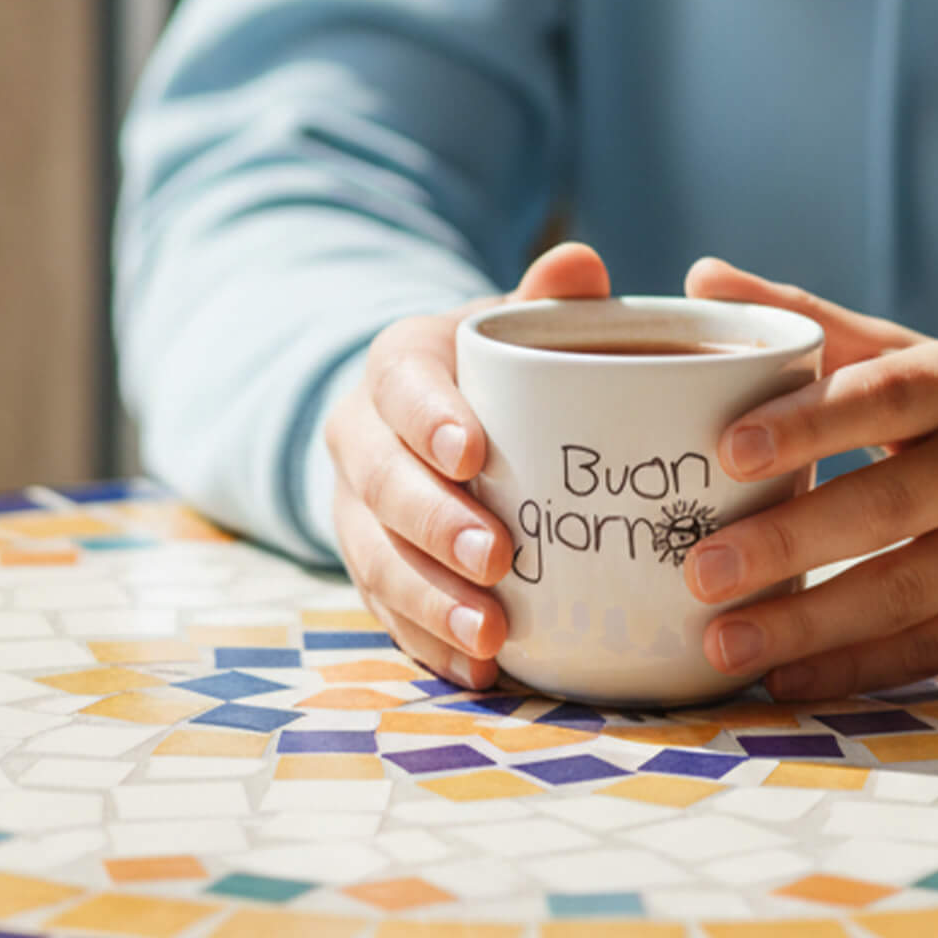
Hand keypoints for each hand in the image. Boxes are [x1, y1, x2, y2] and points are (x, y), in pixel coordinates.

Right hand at [324, 240, 610, 686]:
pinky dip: (431, 645)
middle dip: (433, 526)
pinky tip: (479, 672)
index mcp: (397, 366)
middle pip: (381, 485)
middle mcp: (362, 438)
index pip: (400, 387)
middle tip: (495, 559)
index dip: (429, 421)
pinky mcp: (372, 570)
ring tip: (491, 637)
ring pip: (376, 560)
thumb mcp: (515, 327)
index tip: (473, 454)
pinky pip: (389, 615)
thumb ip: (548, 300)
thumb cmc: (501, 370)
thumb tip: (580, 265)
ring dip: (430, 602)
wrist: (442, 419)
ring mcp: (357, 513)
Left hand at [681, 260, 937, 697]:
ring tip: (719, 641)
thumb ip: (811, 323)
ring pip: (901, 592)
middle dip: (789, 541)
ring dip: (805, 624)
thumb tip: (703, 275)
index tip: (729, 449)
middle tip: (699, 566)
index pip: (886, 396)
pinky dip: (850, 669)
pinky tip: (780, 680)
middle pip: (887, 506)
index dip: (811, 421)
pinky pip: (925, 651)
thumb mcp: (911, 358)